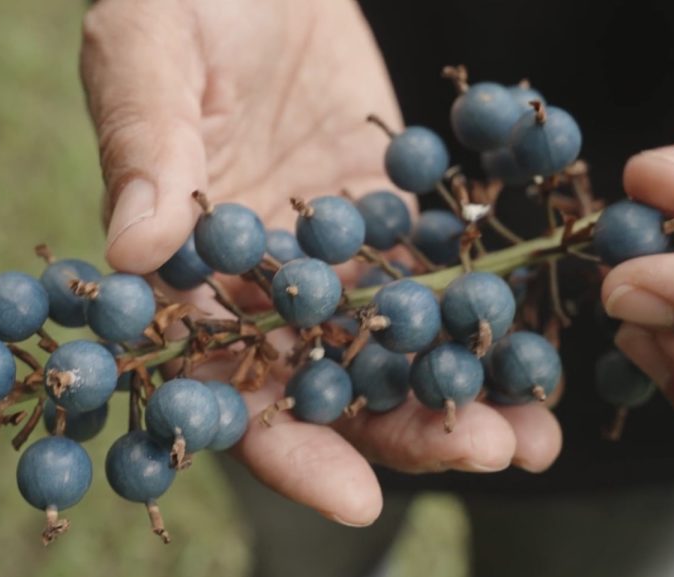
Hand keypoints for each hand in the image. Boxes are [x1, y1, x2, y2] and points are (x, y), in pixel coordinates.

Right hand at [81, 0, 560, 524]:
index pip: (225, 382)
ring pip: (393, 346)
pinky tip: (541, 345)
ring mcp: (332, 257)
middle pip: (328, 385)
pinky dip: (486, 317)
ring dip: (460, 391)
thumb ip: (144, 145)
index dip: (283, 446)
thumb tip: (132, 252)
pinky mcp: (389, 217)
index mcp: (185, 272)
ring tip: (534, 433)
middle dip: (402, 429)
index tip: (353, 495)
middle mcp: (260, 285)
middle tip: (485, 453)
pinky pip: (439, 277)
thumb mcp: (147, 49)